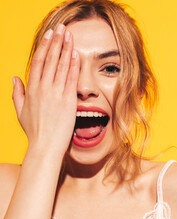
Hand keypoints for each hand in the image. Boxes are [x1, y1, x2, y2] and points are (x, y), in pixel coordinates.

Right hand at [12, 24, 79, 155]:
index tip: (50, 35)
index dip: (45, 46)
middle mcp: (43, 88)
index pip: (38, 62)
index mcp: (31, 89)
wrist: (45, 146)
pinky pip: (71, 79)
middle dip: (57, 42)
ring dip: (66, 49)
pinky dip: (73, 65)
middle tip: (62, 28)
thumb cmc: (34, 131)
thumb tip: (14, 78)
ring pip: (61, 66)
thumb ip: (17, 93)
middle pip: (50, 59)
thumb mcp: (20, 111)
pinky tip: (76, 54)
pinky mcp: (68, 101)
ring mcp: (55, 94)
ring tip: (70, 35)